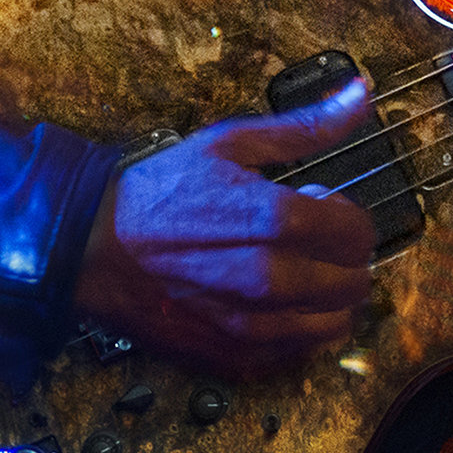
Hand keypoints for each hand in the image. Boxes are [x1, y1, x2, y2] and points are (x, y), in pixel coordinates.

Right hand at [71, 79, 380, 377]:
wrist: (90, 248)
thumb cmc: (159, 192)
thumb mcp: (231, 144)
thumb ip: (306, 127)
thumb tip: (362, 94)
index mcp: (276, 220)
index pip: (358, 233)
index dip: (348, 216)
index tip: (321, 205)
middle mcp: (271, 280)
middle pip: (354, 283)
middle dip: (344, 258)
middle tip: (309, 240)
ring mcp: (252, 326)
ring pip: (334, 325)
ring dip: (328, 298)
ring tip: (296, 271)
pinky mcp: (232, 358)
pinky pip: (297, 355)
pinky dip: (298, 331)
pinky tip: (273, 303)